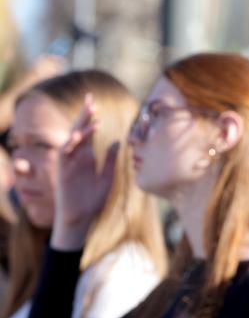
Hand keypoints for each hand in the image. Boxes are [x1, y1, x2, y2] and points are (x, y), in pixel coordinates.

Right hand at [50, 94, 118, 250]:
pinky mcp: (63, 170)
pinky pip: (65, 152)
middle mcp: (77, 157)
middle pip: (80, 131)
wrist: (80, 218)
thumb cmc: (92, 201)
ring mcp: (69, 163)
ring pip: (72, 138)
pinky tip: (80, 133)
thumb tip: (117, 141)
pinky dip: (71, 142)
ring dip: (80, 125)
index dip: (92, 119)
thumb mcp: (107, 178)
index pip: (88, 134)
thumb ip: (109, 160)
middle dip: (85, 115)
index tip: (97, 105)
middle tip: (91, 99)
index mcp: (87, 158)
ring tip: (90, 111)